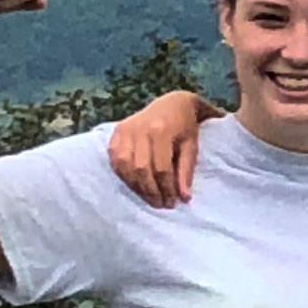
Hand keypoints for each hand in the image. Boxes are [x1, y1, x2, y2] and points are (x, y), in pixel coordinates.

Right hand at [108, 89, 215, 209]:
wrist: (172, 103)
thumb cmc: (185, 126)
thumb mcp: (192, 146)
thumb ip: (186, 171)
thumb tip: (184, 198)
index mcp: (161, 130)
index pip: (161, 168)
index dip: (166, 188)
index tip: (172, 202)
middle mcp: (139, 129)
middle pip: (141, 169)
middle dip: (151, 191)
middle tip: (161, 204)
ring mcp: (125, 130)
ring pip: (125, 166)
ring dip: (136, 186)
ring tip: (150, 197)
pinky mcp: (116, 132)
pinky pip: (115, 160)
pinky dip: (124, 176)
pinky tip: (136, 185)